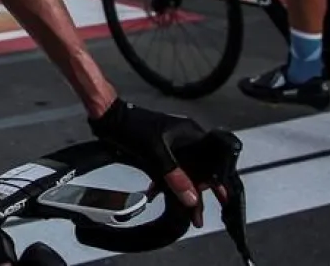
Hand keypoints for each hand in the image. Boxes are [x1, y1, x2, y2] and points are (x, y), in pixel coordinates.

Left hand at [88, 99, 230, 228]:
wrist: (108, 118)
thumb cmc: (131, 125)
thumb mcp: (156, 153)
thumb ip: (174, 175)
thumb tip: (190, 196)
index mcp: (189, 132)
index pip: (211, 158)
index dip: (215, 178)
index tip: (221, 196)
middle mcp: (184, 138)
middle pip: (197, 168)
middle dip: (196, 191)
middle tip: (197, 211)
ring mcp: (171, 144)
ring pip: (182, 171)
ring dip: (179, 189)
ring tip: (183, 210)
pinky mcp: (158, 150)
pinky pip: (168, 170)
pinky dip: (164, 182)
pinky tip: (156, 193)